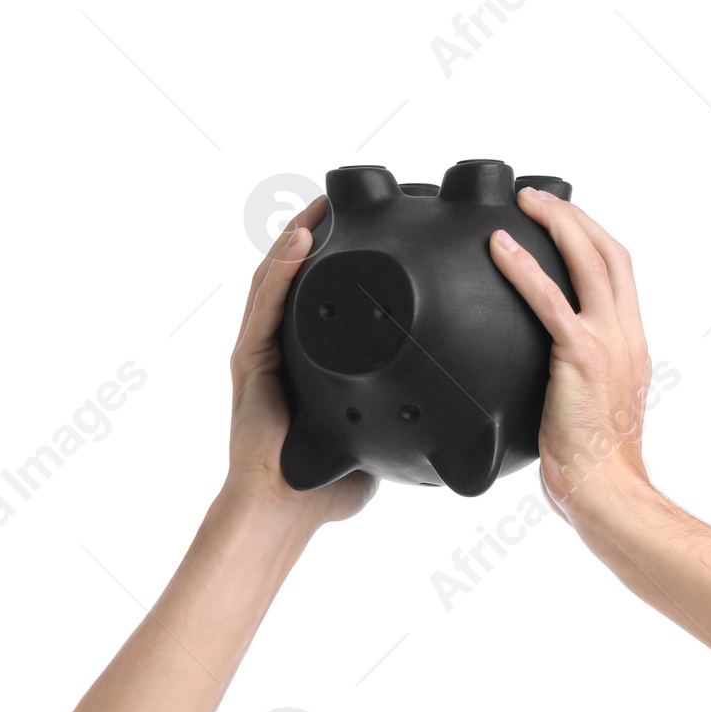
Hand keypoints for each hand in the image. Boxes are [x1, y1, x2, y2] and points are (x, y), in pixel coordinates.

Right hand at [224, 197, 375, 525]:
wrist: (285, 513)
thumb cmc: (327, 487)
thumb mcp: (381, 439)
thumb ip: (406, 415)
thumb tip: (461, 413)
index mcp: (313, 361)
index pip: (330, 301)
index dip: (349, 265)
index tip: (380, 232)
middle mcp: (284, 347)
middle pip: (301, 278)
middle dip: (322, 235)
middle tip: (349, 198)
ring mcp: (262, 351)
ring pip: (278, 278)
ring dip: (301, 235)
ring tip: (326, 201)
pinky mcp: (250, 361)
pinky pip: (267, 305)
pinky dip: (284, 269)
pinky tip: (306, 239)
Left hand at [489, 190, 655, 526]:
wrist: (607, 493)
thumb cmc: (595, 469)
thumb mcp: (590, 411)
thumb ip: (576, 381)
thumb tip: (544, 380)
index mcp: (632, 347)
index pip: (620, 274)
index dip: (593, 238)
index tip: (563, 221)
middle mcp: (627, 337)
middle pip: (610, 252)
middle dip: (575, 215)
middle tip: (537, 197)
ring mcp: (609, 344)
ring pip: (590, 260)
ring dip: (557, 222)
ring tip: (524, 202)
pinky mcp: (584, 358)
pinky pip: (551, 301)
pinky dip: (524, 268)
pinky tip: (500, 248)